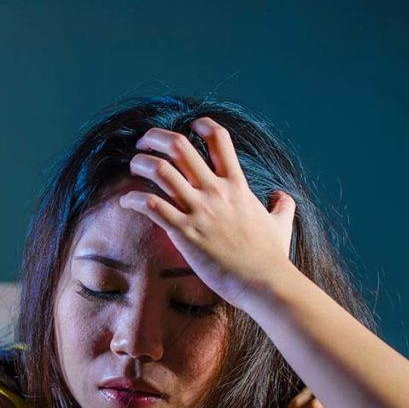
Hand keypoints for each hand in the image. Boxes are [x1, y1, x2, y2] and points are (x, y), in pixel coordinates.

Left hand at [119, 117, 295, 310]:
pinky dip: (134, 199)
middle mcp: (216, 191)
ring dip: (141, 162)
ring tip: (133, 165)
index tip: (189, 124)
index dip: (202, 124)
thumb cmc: (271, 257)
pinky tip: (126, 202)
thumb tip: (282, 197)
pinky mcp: (185, 232)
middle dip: (156, 137)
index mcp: (237, 185)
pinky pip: (152, 206)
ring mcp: (200, 210)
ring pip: (161, 170)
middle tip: (144, 142)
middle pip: (180, 146)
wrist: (264, 283)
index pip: (219, 139)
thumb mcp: (281, 224)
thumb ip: (282, 205)